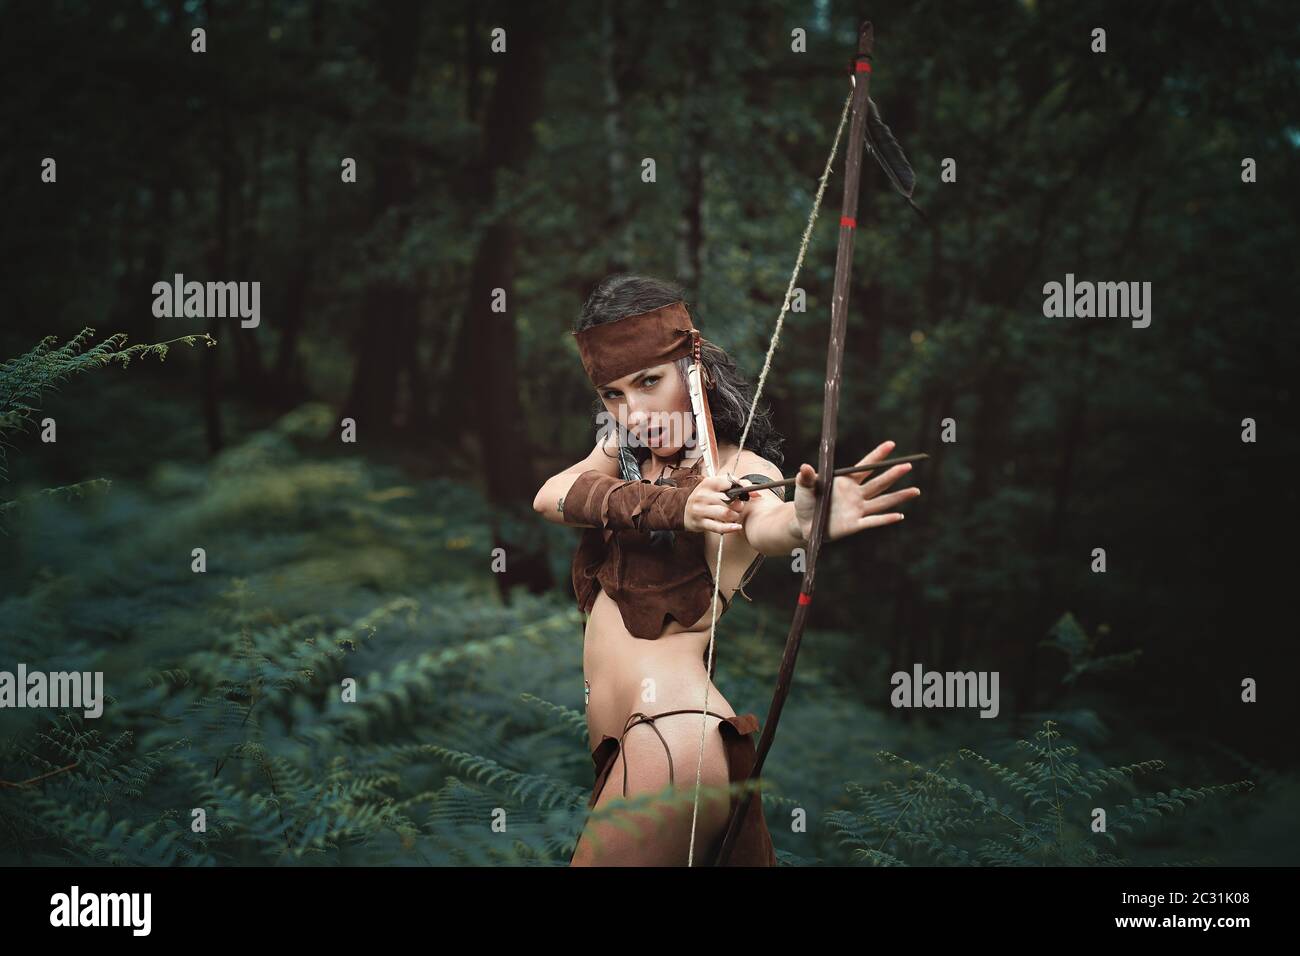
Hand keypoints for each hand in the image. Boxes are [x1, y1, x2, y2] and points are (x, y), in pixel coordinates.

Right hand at [685, 474, 747, 534]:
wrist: (684, 510)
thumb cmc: (705, 498)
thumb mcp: (716, 487)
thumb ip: (736, 485)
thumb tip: (756, 493)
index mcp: (708, 483)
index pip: (729, 482)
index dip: (742, 488)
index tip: (748, 494)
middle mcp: (703, 495)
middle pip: (729, 500)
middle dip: (739, 505)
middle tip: (739, 507)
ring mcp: (700, 510)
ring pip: (725, 514)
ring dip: (735, 516)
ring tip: (734, 516)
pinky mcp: (700, 523)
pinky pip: (719, 527)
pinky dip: (730, 528)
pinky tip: (736, 526)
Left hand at [792, 440, 920, 543]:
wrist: (803, 523)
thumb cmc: (806, 502)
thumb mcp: (804, 487)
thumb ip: (806, 477)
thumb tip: (805, 467)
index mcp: (846, 481)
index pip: (865, 467)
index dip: (877, 456)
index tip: (891, 444)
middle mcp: (856, 494)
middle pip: (878, 483)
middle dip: (893, 474)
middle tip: (908, 465)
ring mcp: (857, 509)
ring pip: (882, 502)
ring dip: (899, 496)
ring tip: (916, 491)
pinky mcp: (855, 525)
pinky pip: (873, 521)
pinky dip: (886, 519)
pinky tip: (900, 516)